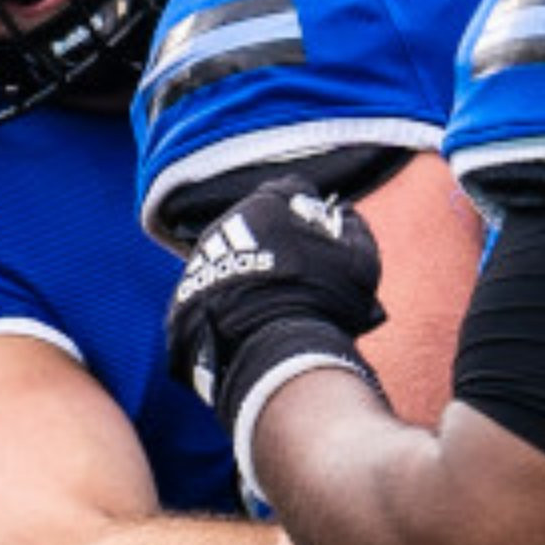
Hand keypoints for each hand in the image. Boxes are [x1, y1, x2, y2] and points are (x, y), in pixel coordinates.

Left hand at [165, 178, 385, 457]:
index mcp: (268, 203)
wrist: (273, 353)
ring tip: (274, 304)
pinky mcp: (185, 294)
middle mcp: (227, 222)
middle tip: (300, 276)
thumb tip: (342, 216)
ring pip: (232, 254)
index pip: (292, 191)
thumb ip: (353, 226)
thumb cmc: (322, 300)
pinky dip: (228, 300)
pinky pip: (212, 289)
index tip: (322, 240)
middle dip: (277, 241)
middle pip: (257, 222)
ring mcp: (202, 258)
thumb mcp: (360, 259)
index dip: (311, 214)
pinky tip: (250, 322)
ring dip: (250, 269)